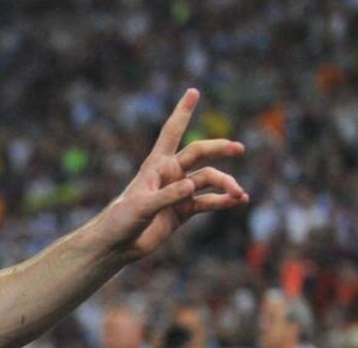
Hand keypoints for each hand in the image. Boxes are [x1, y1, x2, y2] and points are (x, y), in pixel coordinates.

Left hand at [90, 89, 248, 263]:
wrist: (118, 245)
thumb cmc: (121, 221)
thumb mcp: (142, 206)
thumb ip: (167, 196)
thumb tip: (193, 184)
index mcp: (155, 165)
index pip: (171, 132)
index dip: (182, 112)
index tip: (193, 91)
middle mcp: (170, 174)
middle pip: (199, 153)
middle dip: (219, 149)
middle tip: (239, 148)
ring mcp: (179, 192)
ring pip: (208, 179)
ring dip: (225, 184)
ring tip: (239, 194)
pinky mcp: (184, 210)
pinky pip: (209, 201)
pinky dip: (224, 201)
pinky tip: (239, 201)